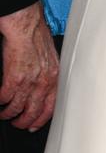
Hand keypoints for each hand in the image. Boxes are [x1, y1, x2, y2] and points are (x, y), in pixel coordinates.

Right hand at [0, 1, 58, 129]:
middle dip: (23, 121)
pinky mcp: (13, 79)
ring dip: (9, 113)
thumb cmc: (36, 37)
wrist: (26, 26)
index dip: (41, 119)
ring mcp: (28, 82)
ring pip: (16, 108)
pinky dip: (0, 102)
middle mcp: (43, 82)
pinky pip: (4, 98)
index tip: (34, 125)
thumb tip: (43, 86)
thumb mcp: (50, 58)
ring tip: (5, 113)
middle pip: (33, 112)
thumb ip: (47, 74)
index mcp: (53, 77)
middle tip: (17, 123)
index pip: (51, 106)